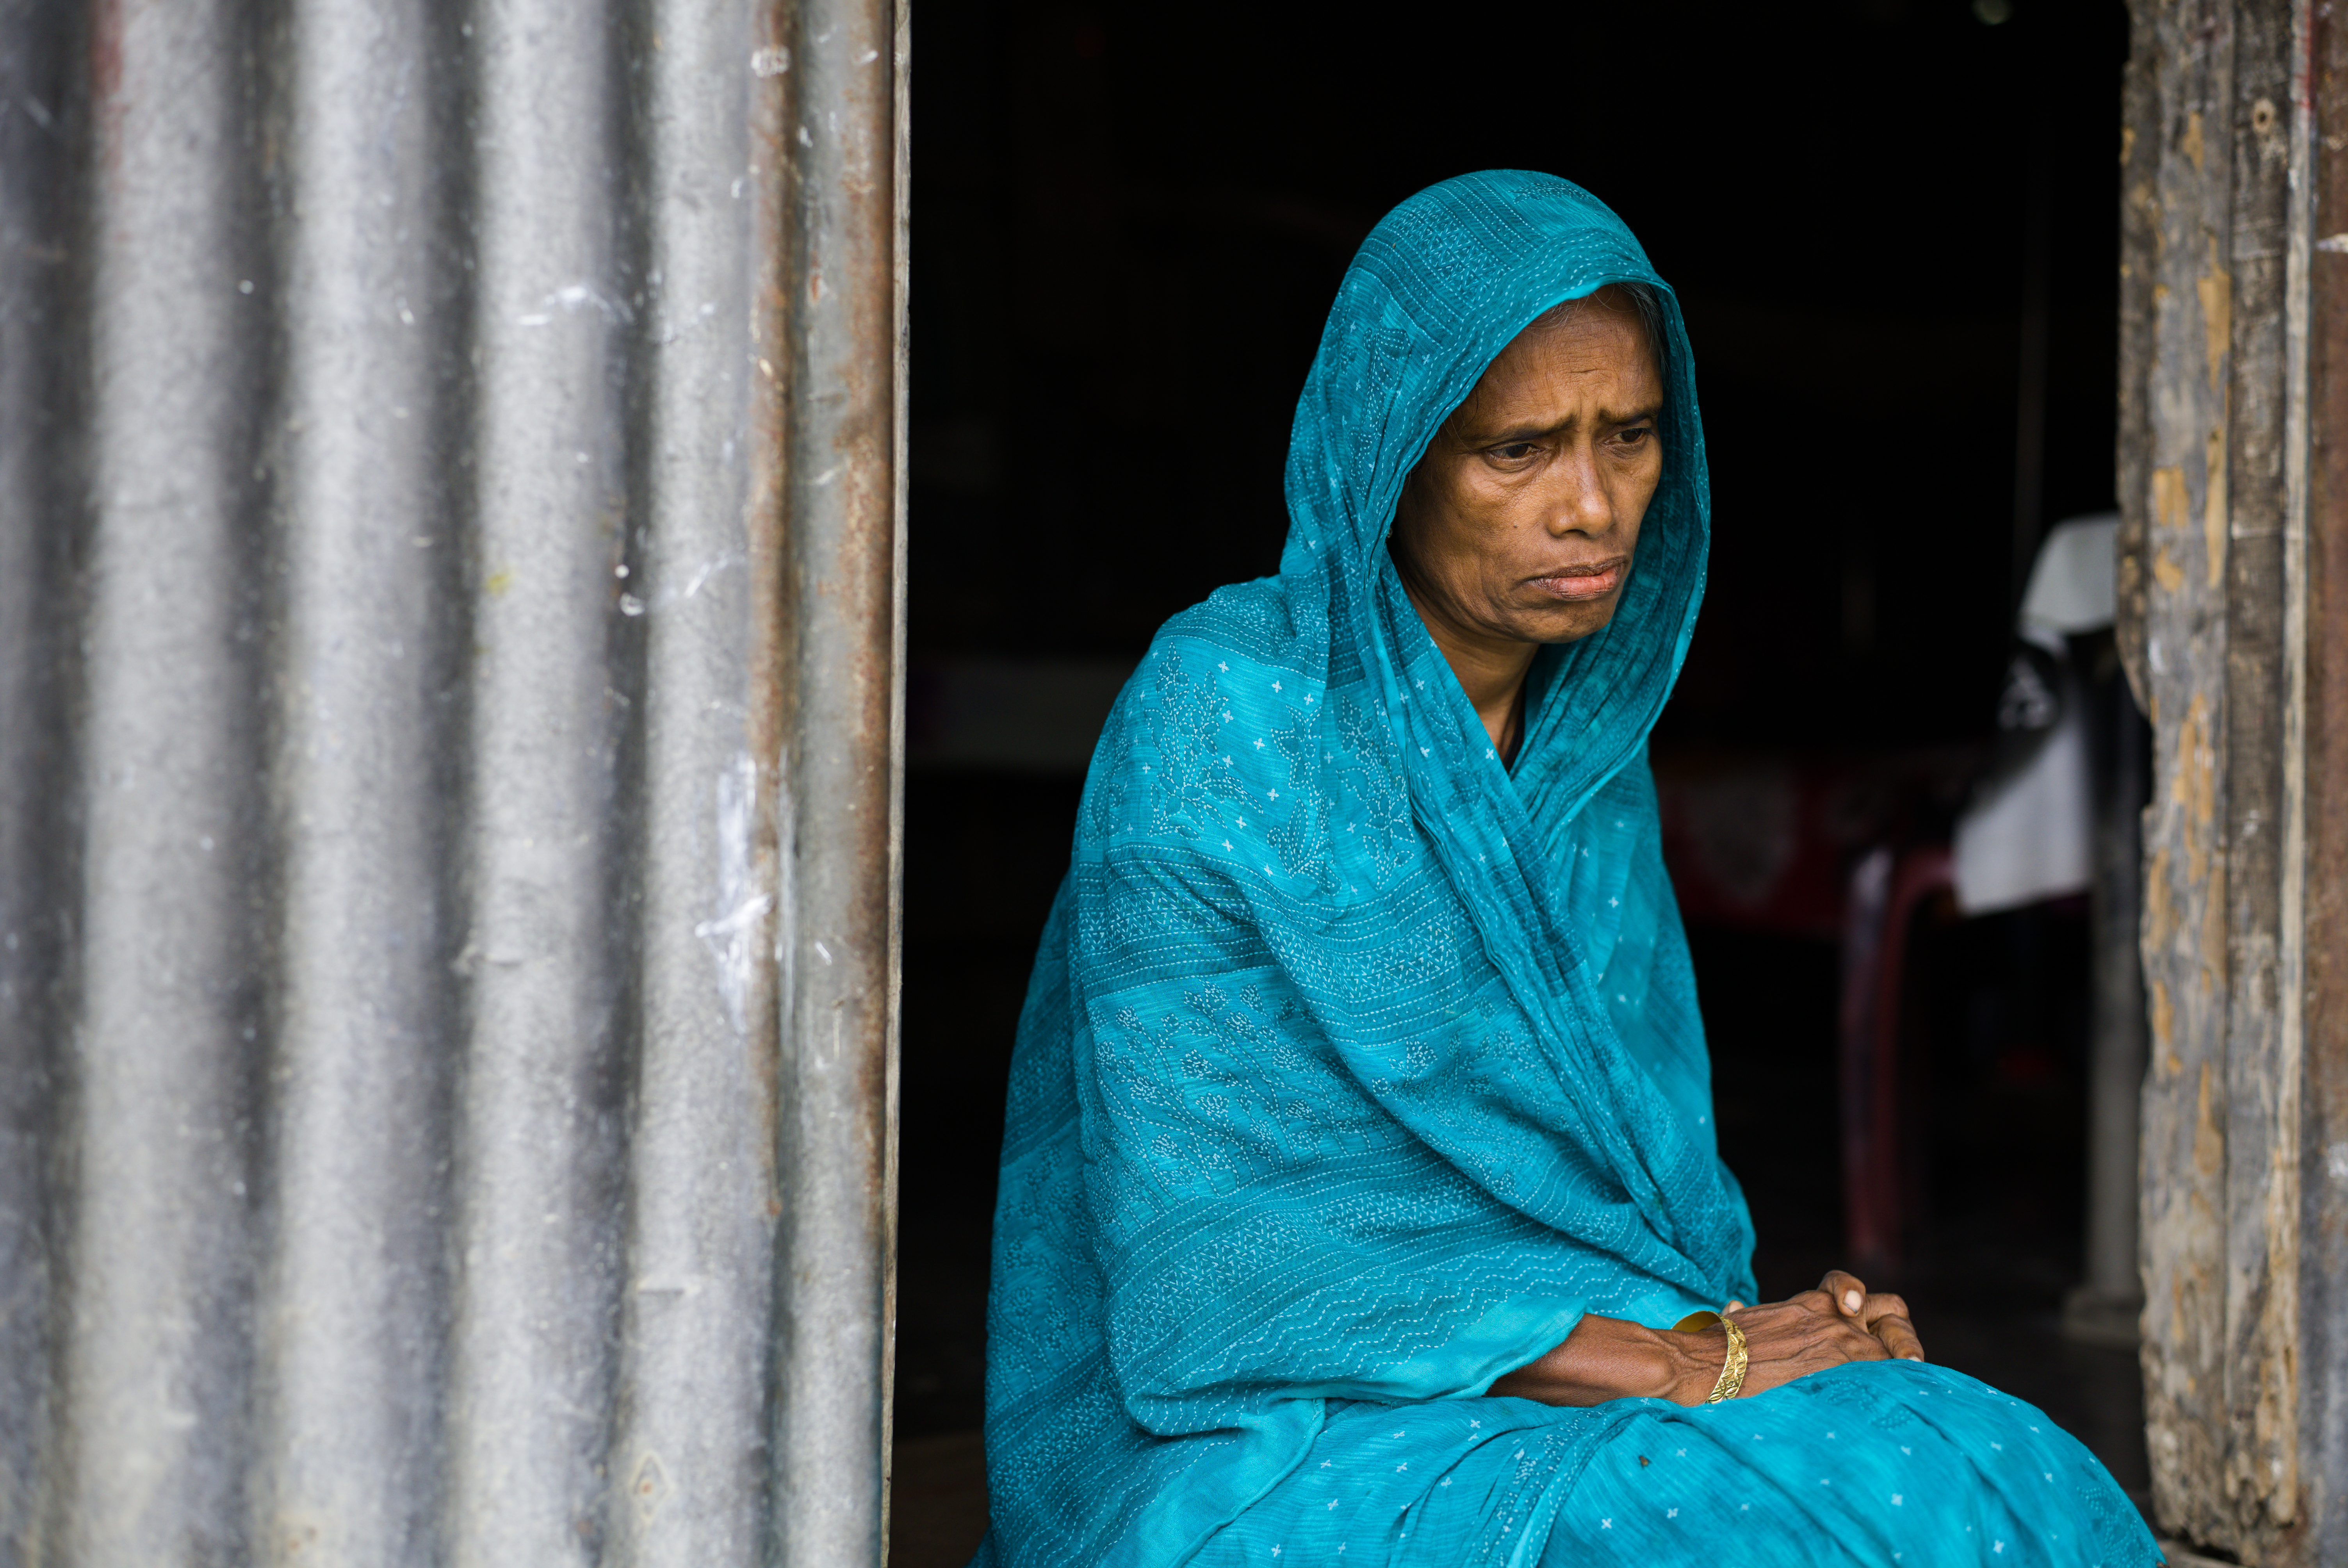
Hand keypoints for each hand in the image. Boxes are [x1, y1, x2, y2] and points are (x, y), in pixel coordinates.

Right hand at [1722, 1270, 1924, 1399]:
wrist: (1712, 1362)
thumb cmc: (1716, 1347)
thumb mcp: (1736, 1320)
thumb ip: (1744, 1315)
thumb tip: (1733, 1309)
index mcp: (1807, 1304)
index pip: (1851, 1292)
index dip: (1864, 1308)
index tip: (1862, 1329)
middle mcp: (1830, 1314)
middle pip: (1890, 1308)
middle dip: (1902, 1333)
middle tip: (1904, 1362)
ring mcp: (1840, 1337)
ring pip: (1896, 1333)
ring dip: (1906, 1352)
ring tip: (1908, 1373)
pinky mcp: (1843, 1363)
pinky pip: (1888, 1367)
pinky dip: (1897, 1381)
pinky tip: (1893, 1398)